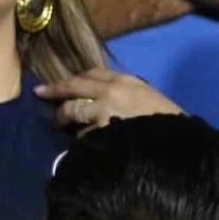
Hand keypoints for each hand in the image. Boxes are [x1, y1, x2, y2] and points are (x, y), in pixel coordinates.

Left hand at [35, 68, 182, 135]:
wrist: (178, 144)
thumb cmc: (169, 124)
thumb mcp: (150, 99)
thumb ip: (127, 95)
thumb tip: (106, 99)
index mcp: (126, 80)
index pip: (92, 73)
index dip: (75, 78)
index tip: (64, 82)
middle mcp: (111, 91)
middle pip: (74, 86)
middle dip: (55, 90)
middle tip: (40, 93)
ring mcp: (103, 111)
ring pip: (73, 111)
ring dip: (65, 120)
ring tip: (59, 127)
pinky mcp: (99, 132)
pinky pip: (82, 135)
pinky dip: (80, 140)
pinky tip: (82, 146)